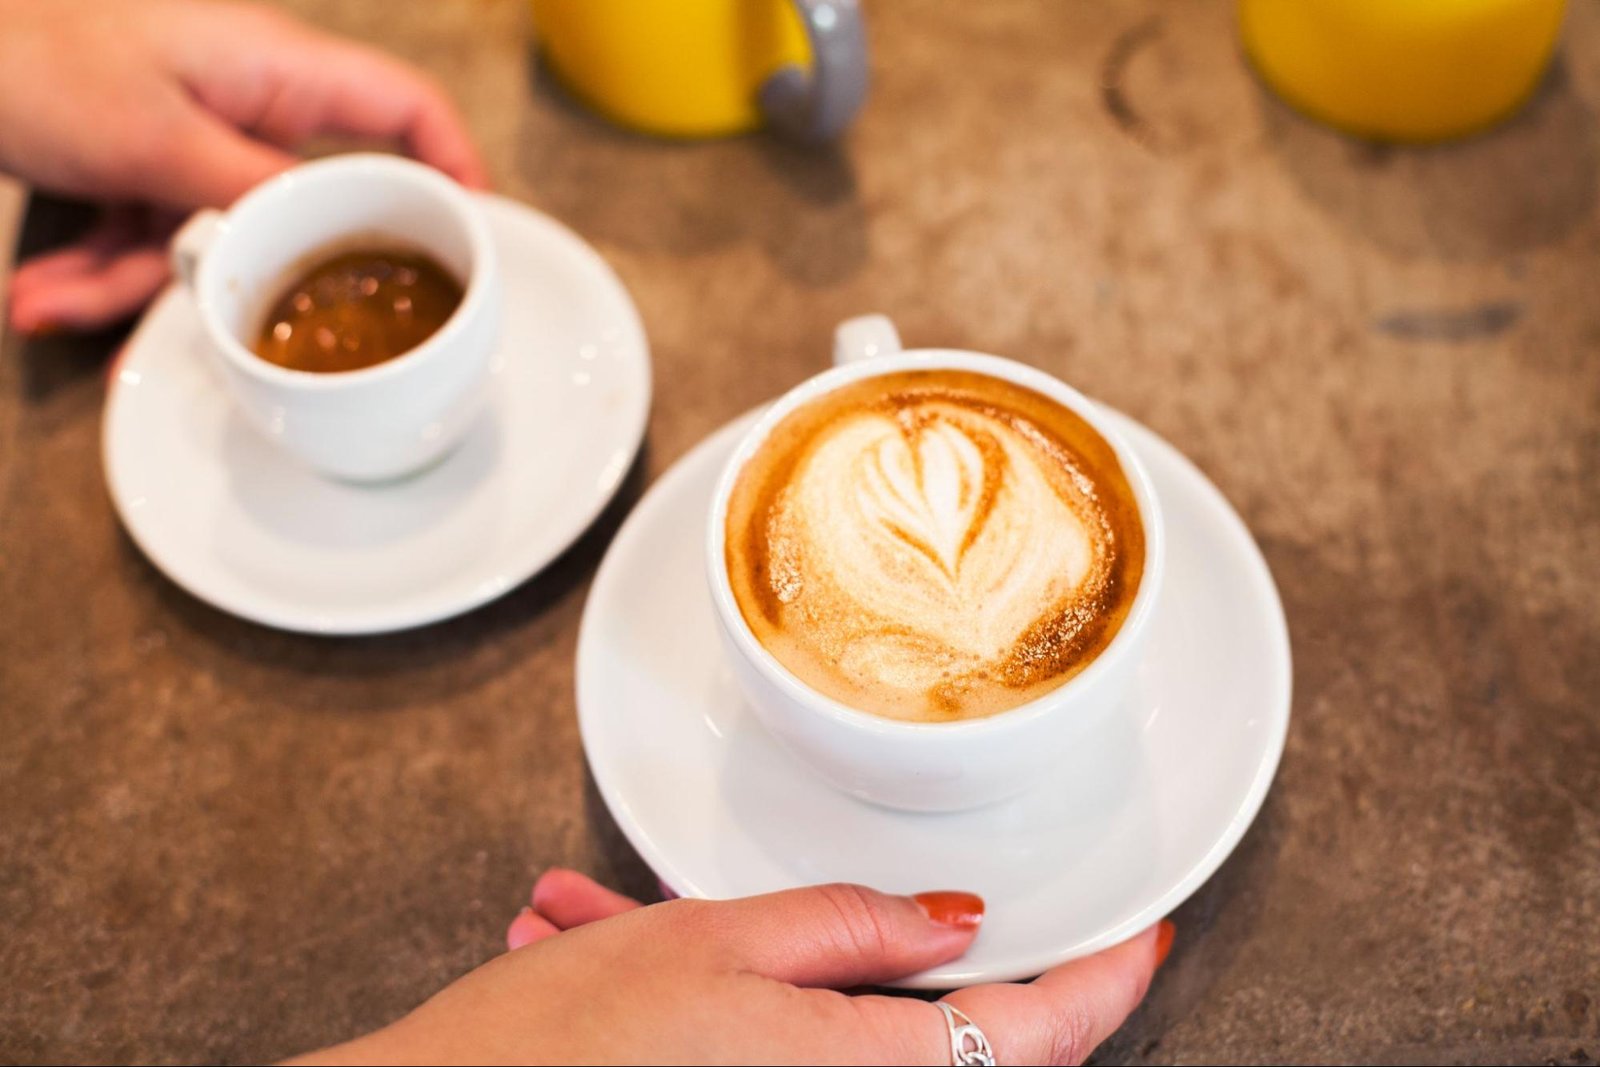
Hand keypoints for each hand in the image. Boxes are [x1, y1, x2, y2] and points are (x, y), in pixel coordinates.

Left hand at [0, 0, 485, 334]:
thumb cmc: (24, 42)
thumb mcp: (151, 139)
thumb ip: (253, 195)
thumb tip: (328, 238)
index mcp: (275, 70)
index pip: (406, 111)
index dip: (455, 169)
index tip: (477, 237)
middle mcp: (244, 101)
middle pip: (305, 203)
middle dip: (255, 269)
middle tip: (252, 320)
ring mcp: (192, 133)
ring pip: (215, 234)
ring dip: (136, 281)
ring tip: (58, 302)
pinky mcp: (142, 161)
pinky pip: (149, 235)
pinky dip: (97, 269)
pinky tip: (42, 294)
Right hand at [292, 870, 1173, 1065]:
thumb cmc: (560, 1051)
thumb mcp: (716, 947)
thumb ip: (852, 927)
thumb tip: (952, 924)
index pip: (1041, 1032)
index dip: (1105, 978)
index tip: (1142, 934)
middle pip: (939, 1035)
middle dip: (867, 949)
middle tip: (803, 901)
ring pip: (830, 1035)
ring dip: (751, 970)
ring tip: (620, 922)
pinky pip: (769, 1053)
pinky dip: (712, 1001)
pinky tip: (605, 952)